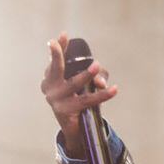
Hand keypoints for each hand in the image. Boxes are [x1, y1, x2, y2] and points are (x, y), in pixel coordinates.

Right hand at [40, 32, 117, 157]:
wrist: (74, 128)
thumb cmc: (78, 100)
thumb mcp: (86, 85)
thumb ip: (97, 77)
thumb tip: (101, 82)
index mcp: (50, 78)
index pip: (55, 60)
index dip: (59, 47)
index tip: (63, 35)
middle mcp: (49, 87)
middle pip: (55, 69)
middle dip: (57, 55)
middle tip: (54, 43)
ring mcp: (56, 99)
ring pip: (74, 83)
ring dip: (86, 74)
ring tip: (97, 65)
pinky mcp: (67, 110)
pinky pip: (88, 100)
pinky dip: (103, 95)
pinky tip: (114, 89)